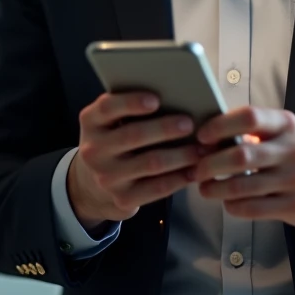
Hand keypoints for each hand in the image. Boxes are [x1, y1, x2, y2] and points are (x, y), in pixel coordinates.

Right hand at [67, 92, 211, 229]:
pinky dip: (179, 178)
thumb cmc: (115, 139)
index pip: (107, 107)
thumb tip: (176, 95)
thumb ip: (131, 107)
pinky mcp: (123, 198)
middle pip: (133, 135)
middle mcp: (94, 150)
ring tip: (202, 147)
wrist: (94, 184)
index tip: (156, 99)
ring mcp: (107, 177)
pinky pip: (157, 188)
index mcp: (91, 121)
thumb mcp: (111, 121)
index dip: (131, 102)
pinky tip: (195, 170)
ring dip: (180, 155)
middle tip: (189, 124)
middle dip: (165, 128)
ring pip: (150, 163)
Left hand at [191, 106, 294, 228]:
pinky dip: (232, 206)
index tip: (201, 136)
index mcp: (287, 124)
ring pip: (242, 186)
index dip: (220, 126)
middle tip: (196, 169)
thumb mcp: (284, 129)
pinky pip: (252, 209)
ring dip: (215, 188)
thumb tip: (209, 134)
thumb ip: (255, 128)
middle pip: (241, 156)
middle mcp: (293, 150)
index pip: (249, 118)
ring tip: (204, 187)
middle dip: (210, 164)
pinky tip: (227, 202)